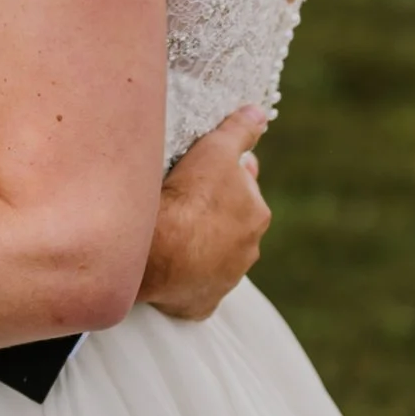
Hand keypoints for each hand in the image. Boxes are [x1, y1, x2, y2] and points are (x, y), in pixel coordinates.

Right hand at [138, 107, 268, 322]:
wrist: (156, 252)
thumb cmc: (188, 199)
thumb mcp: (215, 151)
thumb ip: (239, 131)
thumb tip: (258, 112)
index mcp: (256, 214)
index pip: (246, 189)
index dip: (226, 177)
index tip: (204, 172)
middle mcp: (248, 251)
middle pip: (232, 225)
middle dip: (216, 214)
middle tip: (184, 201)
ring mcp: (224, 280)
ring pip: (214, 257)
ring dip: (199, 246)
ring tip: (171, 233)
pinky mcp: (200, 303)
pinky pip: (195, 290)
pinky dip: (186, 280)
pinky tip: (169, 269)